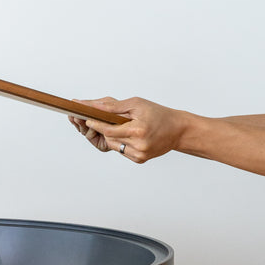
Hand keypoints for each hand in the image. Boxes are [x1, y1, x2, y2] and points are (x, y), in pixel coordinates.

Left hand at [69, 97, 187, 162]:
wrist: (178, 130)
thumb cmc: (158, 114)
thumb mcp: (137, 104)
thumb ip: (114, 107)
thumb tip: (95, 106)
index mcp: (138, 131)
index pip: (109, 130)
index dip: (96, 125)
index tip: (87, 119)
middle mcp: (139, 145)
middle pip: (110, 138)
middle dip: (104, 129)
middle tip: (99, 120)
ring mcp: (139, 155)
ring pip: (114, 146)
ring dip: (112, 136)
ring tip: (120, 126)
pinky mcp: (140, 160)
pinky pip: (122, 151)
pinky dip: (121, 143)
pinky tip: (129, 135)